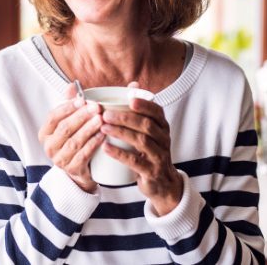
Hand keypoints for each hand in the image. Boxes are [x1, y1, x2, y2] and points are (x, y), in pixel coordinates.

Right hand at [38, 84, 104, 191]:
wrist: (79, 171)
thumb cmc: (74, 140)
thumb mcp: (69, 122)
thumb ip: (69, 103)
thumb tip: (72, 85)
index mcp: (45, 133)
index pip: (53, 117)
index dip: (68, 107)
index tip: (83, 99)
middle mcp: (49, 146)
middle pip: (64, 128)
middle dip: (81, 116)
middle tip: (96, 107)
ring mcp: (60, 159)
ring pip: (74, 141)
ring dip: (88, 129)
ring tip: (101, 119)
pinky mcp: (72, 169)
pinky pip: (83, 154)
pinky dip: (93, 143)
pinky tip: (103, 135)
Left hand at [99, 84, 182, 214]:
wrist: (162, 183)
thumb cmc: (149, 151)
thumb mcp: (149, 130)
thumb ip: (140, 109)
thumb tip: (133, 83)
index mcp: (162, 126)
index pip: (157, 111)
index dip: (145, 104)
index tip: (129, 98)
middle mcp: (163, 139)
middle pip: (146, 125)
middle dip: (125, 118)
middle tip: (105, 114)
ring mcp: (159, 156)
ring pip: (141, 141)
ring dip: (121, 132)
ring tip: (103, 127)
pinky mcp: (151, 172)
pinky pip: (136, 162)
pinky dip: (120, 154)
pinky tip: (106, 147)